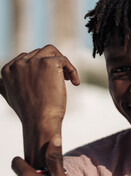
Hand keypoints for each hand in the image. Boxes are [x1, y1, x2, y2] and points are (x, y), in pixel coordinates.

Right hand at [0, 45, 79, 166]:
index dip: (40, 66)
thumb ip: (6, 86)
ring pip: (51, 51)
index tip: (49, 79)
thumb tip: (0, 83)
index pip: (26, 58)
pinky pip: (64, 60)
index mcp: (7, 70)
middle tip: (61, 79)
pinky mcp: (49, 63)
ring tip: (68, 78)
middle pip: (39, 53)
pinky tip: (75, 83)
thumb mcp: (11, 98)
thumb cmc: (29, 114)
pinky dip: (72, 70)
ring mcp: (33, 62)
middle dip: (52, 64)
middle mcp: (19, 64)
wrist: (40, 121)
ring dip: (61, 62)